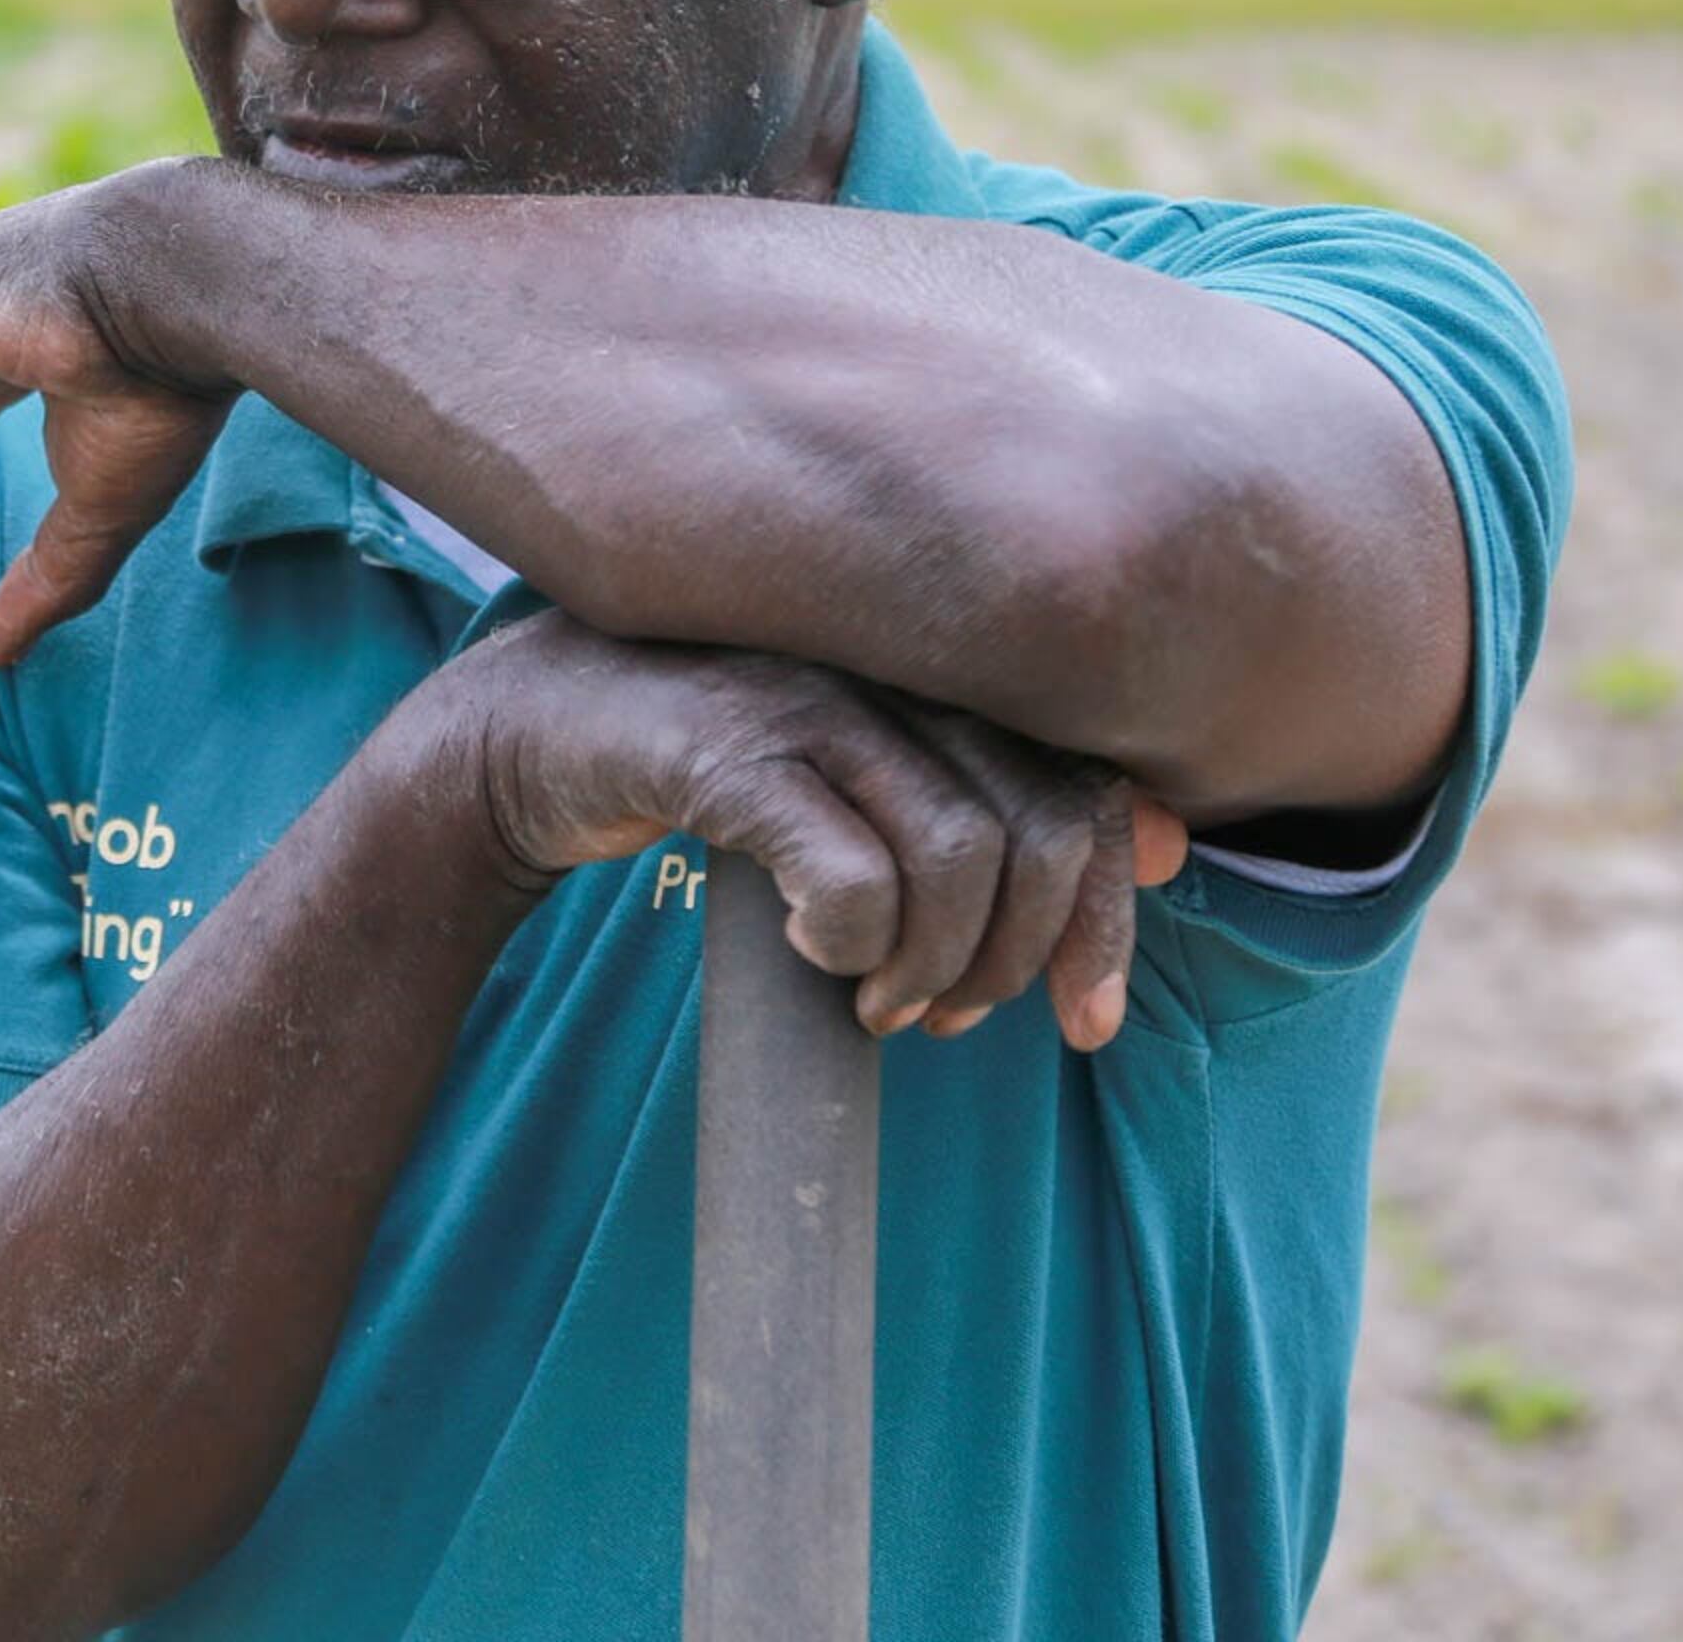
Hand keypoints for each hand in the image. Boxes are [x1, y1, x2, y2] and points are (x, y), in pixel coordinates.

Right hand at [410, 614, 1189, 1049]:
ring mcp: (808, 693)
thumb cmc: (713, 755)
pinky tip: (821, 957)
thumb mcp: (870, 775)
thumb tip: (1163, 844)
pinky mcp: (723, 742)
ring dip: (934, 965)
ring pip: (957, 857)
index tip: (1086, 1020)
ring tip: (884, 1002)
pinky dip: (853, 939)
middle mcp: (890, 660)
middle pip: (1039, 832)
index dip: (1107, 917)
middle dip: (1014, 959)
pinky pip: (845, 868)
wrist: (520, 733)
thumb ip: (1004, 794)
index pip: (1086, 789)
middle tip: (949, 1018)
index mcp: (941, 661)